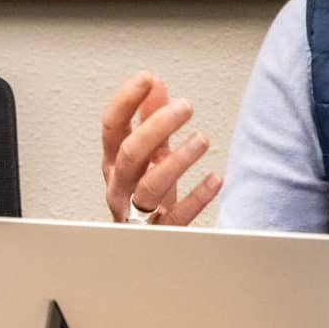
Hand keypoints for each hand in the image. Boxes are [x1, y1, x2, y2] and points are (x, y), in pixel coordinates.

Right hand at [101, 70, 220, 225]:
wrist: (145, 248)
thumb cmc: (145, 199)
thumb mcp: (147, 156)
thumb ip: (150, 120)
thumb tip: (154, 84)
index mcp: (114, 164)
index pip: (112, 127)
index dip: (126, 101)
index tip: (146, 78)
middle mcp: (119, 187)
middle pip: (129, 154)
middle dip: (155, 127)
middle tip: (184, 107)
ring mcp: (136, 213)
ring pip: (148, 186)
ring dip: (176, 160)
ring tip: (202, 139)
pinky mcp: (159, 234)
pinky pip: (176, 217)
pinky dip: (196, 197)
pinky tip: (216, 179)